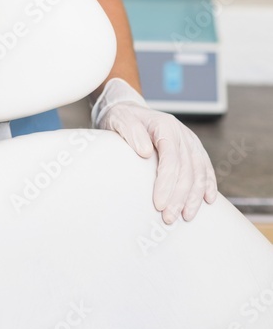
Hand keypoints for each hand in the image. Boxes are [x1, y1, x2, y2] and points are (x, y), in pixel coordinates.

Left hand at [91, 78, 217, 223]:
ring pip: (199, 171)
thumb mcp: (120, 119)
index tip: (158, 204)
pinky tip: (208, 200)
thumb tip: (145, 152)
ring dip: (194, 196)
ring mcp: (189, 141)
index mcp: (165, 126)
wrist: (130, 110)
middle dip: (179, 197)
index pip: (170, 159)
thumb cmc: (124, 117)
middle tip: (168, 218)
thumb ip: (131, 132)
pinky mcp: (193, 148)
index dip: (166, 183)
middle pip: (186, 169)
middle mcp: (181, 133)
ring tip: (186, 216)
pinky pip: (205, 167)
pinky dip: (208, 184)